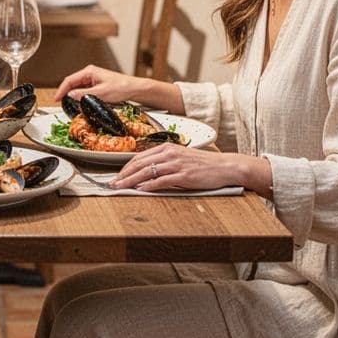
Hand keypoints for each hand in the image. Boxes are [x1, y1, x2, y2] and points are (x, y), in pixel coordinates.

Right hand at [55, 65, 180, 111]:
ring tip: (70, 106)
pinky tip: (81, 104)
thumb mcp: (101, 93)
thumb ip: (84, 95)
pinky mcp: (98, 86)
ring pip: (78, 88)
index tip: (56, 99)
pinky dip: (81, 98)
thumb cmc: (122, 87)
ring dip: (74, 96)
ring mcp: (94, 80)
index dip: (61, 90)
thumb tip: (70, 96)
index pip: (69, 80)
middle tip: (61, 104)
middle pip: (72, 84)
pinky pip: (85, 92)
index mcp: (89, 71)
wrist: (135, 89)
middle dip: (66, 94)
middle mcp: (90, 74)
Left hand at [112, 145, 267, 196]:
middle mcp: (169, 154)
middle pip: (139, 164)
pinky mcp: (184, 176)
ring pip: (147, 172)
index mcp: (167, 148)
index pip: (139, 157)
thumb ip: (164, 163)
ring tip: (120, 187)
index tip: (116, 176)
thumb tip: (146, 173)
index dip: (125, 167)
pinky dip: (149, 185)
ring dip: (131, 181)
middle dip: (123, 174)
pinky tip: (140, 190)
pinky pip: (162, 180)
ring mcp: (176, 164)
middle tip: (112, 183)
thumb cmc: (204, 164)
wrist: (225, 166)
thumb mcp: (181, 158)